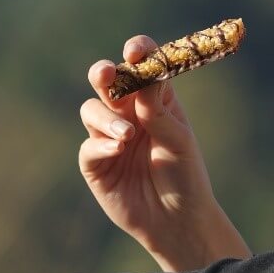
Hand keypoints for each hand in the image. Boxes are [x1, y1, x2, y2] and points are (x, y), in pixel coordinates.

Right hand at [79, 35, 248, 271]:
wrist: (177, 220)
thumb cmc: (185, 176)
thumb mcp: (177, 140)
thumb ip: (157, 110)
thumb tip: (144, 76)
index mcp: (154, 100)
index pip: (142, 67)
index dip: (137, 53)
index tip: (135, 52)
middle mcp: (128, 113)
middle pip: (107, 82)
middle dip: (103, 73)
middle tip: (107, 75)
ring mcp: (109, 136)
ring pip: (92, 109)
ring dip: (106, 117)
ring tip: (126, 136)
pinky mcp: (95, 163)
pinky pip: (89, 145)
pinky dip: (102, 144)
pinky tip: (118, 150)